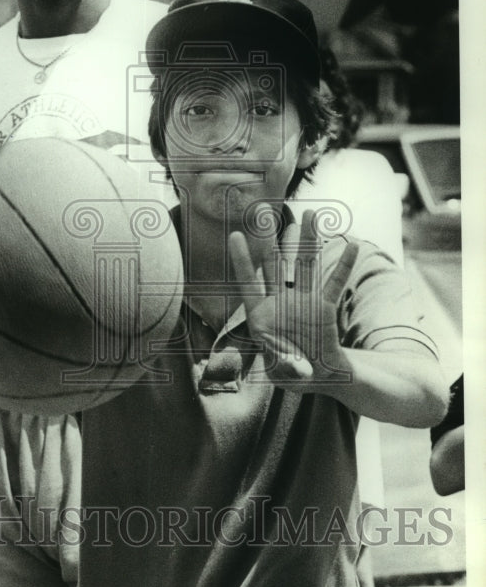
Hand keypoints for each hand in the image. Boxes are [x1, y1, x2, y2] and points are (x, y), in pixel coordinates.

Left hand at [229, 206, 358, 386]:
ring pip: (305, 264)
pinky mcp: (325, 307)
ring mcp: (303, 301)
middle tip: (264, 210)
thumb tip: (285, 358)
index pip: (248, 283)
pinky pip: (335, 284)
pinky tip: (352, 247)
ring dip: (308, 239)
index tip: (235, 234)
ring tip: (310, 212)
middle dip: (269, 239)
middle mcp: (280, 302)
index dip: (242, 260)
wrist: (319, 376)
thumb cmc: (293, 374)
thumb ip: (280, 364)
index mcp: (260, 316)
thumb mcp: (281, 374)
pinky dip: (344, 266)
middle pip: (273, 264)